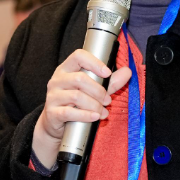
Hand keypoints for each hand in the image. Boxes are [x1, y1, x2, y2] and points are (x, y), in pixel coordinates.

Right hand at [32, 50, 130, 167]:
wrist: (56, 122)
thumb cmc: (75, 102)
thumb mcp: (93, 89)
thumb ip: (110, 81)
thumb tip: (127, 72)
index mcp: (66, 69)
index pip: (78, 56)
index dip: (94, 62)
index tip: (107, 73)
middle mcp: (57, 80)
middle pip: (79, 78)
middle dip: (99, 90)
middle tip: (108, 100)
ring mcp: (52, 96)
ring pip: (76, 96)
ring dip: (94, 104)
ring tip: (103, 111)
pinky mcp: (52, 112)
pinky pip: (69, 112)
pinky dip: (85, 115)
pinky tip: (95, 116)